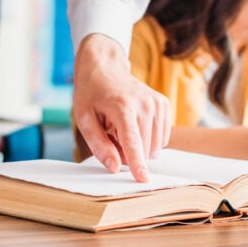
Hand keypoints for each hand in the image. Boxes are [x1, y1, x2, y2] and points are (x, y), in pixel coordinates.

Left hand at [72, 33, 170, 182]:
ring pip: (155, 146)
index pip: (133, 142)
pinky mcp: (164, 104)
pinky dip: (148, 139)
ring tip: (121, 128)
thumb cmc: (91, 93)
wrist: (105, 66)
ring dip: (139, 146)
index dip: (137, 163)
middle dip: (128, 153)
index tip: (143, 180)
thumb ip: (99, 145)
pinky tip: (134, 125)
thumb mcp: (84, 118)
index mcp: (122, 106)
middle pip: (144, 148)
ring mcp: (157, 103)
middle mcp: (144, 104)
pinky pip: (162, 137)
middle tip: (111, 136)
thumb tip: (115, 167)